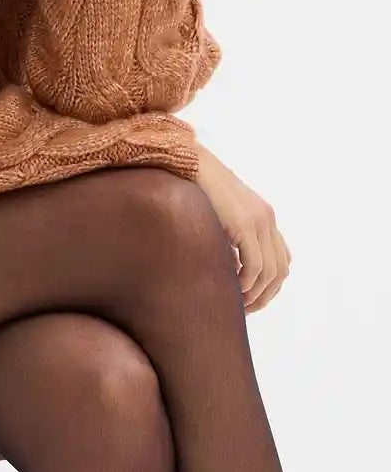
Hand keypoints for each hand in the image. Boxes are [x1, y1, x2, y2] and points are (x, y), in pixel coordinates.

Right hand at [192, 141, 292, 312]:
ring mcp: (258, 221)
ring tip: (239, 302)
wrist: (188, 162)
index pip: (281, 261)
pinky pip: (255, 265)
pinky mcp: (244, 224)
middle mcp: (267, 219)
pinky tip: (234, 287)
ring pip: (270, 272)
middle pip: (280, 271)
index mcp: (264, 217)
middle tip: (247, 309)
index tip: (252, 299)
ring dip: (256, 293)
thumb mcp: (221, 214)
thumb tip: (228, 266)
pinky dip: (248, 282)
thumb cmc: (196, 188)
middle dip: (266, 295)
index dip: (271, 285)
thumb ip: (231, 235)